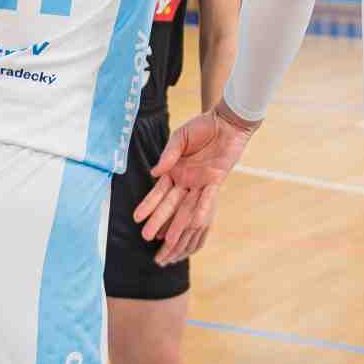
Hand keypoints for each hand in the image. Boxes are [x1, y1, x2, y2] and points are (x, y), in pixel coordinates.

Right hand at [132, 101, 257, 264]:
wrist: (226, 121)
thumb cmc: (201, 127)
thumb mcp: (180, 138)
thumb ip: (168, 155)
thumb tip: (153, 173)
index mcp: (175, 171)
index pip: (159, 193)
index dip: (149, 205)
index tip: (137, 218)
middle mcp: (186, 181)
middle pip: (171, 205)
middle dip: (159, 221)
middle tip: (147, 237)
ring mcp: (201, 183)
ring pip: (187, 208)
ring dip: (179, 224)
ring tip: (169, 241)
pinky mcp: (216, 181)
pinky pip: (208, 198)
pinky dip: (202, 209)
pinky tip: (195, 223)